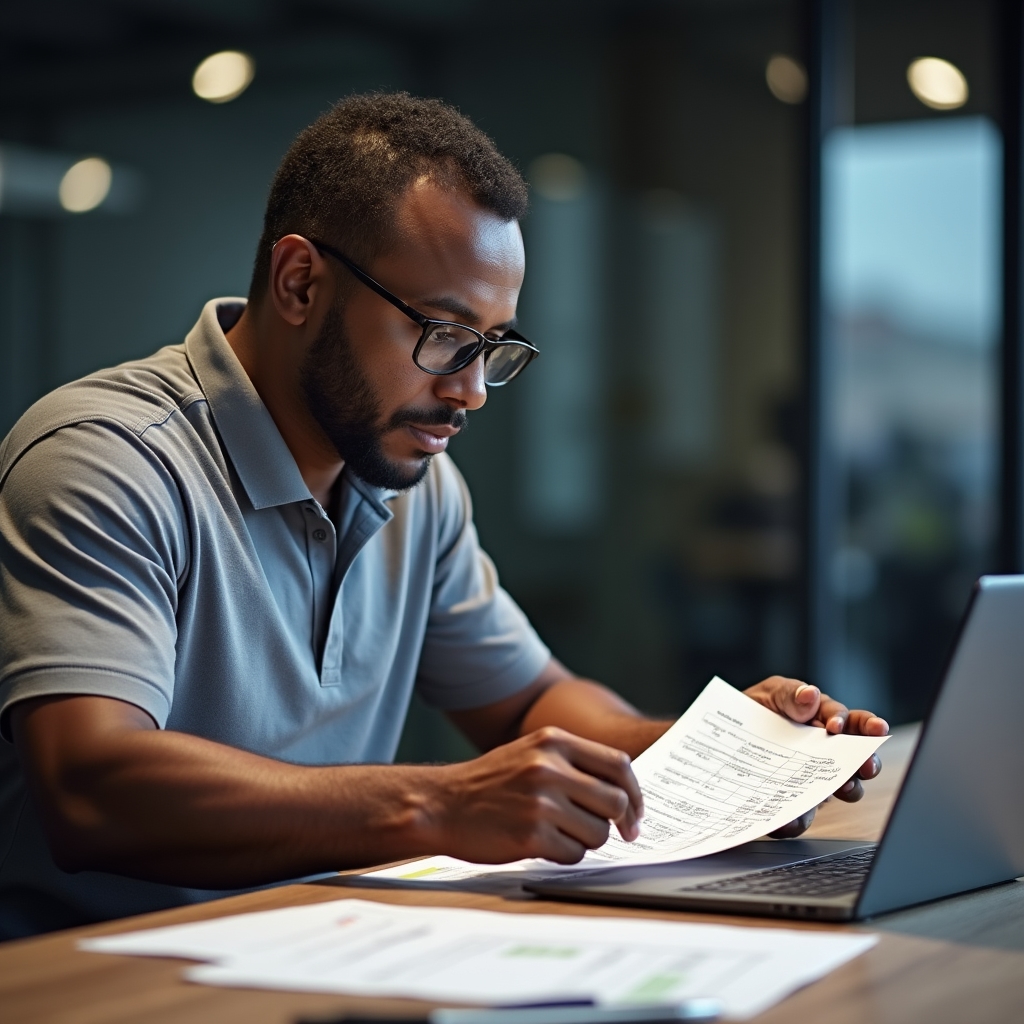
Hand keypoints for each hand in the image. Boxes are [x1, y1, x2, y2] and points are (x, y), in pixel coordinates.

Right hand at [433, 727, 643, 864]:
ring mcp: (540, 802)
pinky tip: (542, 845)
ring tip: (559, 833)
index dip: (635, 793)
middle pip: (615, 801)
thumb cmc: (491, 783)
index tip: (636, 813)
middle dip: (616, 822)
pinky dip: (565, 855)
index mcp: (553, 741)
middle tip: (611, 833)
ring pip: (598, 833)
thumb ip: (573, 764)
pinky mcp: (530, 836)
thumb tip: (624, 792)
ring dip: (586, 840)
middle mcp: (549, 767)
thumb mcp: (531, 752)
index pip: (619, 764)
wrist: (442, 804)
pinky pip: (574, 855)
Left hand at [743, 675, 888, 838]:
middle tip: (865, 764)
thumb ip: (791, 694)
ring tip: (838, 787)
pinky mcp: (793, 802)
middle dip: (866, 762)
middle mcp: (826, 752)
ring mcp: (813, 778)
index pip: (856, 723)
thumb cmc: (755, 710)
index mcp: (826, 721)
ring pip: (839, 790)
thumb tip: (811, 695)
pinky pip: (802, 815)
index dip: (864, 725)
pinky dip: (798, 819)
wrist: (723, 737)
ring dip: (845, 790)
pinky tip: (790, 816)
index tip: (854, 727)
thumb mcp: (771, 693)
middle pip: (858, 760)